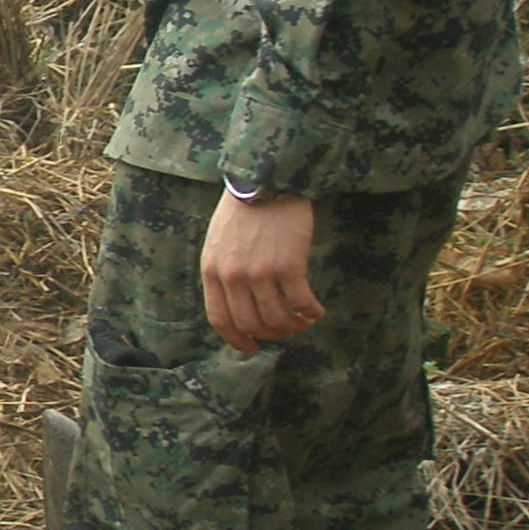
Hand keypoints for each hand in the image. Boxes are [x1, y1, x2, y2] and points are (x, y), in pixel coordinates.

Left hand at [201, 190, 323, 351]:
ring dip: (293, 327)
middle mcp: (233, 277)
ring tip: (303, 322)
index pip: (220, 318)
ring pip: (277, 319)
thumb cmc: (243, 211)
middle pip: (251, 324)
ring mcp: (261, 273)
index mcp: (211, 271)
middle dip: (270, 335)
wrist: (266, 181)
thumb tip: (235, 304)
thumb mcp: (218, 243)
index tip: (251, 348)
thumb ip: (222, 272)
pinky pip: (302, 303)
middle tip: (285, 331)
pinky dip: (311, 313)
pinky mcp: (289, 266)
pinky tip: (317, 312)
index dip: (236, 339)